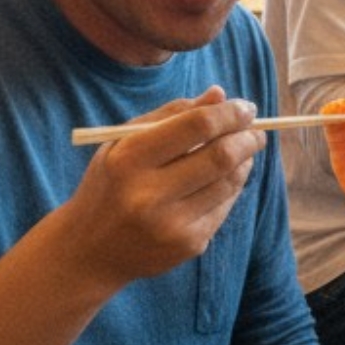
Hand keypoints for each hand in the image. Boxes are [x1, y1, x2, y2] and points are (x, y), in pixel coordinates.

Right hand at [62, 87, 265, 289]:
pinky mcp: (187, 245)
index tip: (247, 108)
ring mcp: (171, 224)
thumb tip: (220, 95)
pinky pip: (224, 207)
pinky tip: (224, 180)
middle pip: (221, 156)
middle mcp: (149, 194)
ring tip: (243, 151)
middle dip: (248, 138)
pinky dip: (231, 188)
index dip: (230, 113)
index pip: (197, 126)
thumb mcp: (125, 142)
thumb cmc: (111, 183)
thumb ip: (172, 114)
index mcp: (129, 160)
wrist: (88, 250)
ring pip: (229, 182)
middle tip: (256, 131)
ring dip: (244, 162)